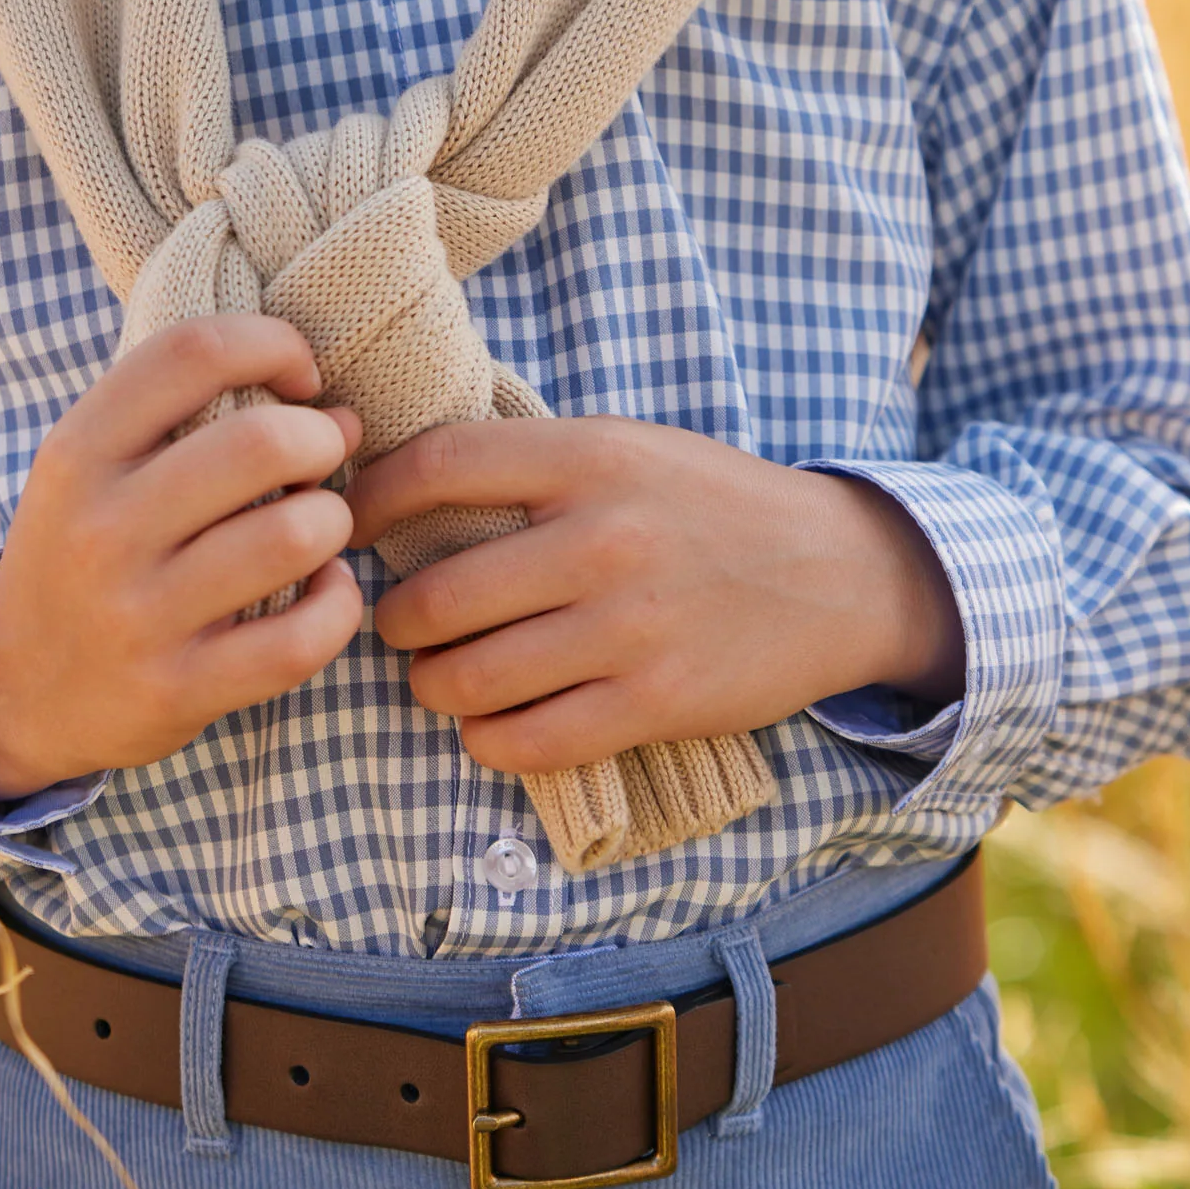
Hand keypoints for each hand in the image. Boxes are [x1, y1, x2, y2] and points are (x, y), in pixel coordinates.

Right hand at [0, 316, 363, 803]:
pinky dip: (338, 605)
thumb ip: (186, 415)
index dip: (272, 344)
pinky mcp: (178, 689)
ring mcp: (138, 615)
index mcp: (79, 452)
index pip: (194, 352)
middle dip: (319, 439)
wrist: (15, 686)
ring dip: (333, 521)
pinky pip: (300, 639)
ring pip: (292, 537)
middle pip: (260, 443)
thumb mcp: (92, 465)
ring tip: (321, 526)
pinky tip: (325, 590)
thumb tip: (337, 410)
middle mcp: (102, 529)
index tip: (298, 377)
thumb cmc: (83, 548)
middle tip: (319, 457)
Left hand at [349, 417, 962, 776]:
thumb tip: (402, 482)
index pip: (437, 467)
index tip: (351, 523)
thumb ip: (531, 463)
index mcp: (590, 457)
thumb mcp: (626, 447)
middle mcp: (604, 539)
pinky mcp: (654, 702)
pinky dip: (487, 739)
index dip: (370, 500)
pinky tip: (489, 722)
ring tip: (436, 675)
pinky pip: (529, 741)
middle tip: (396, 622)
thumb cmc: (710, 503)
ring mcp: (629, 628)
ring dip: (431, 685)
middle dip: (393, 619)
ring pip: (471, 678)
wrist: (838, 572)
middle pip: (436, 594)